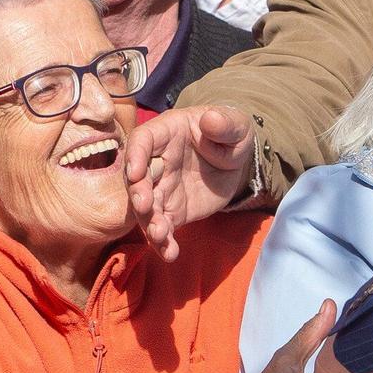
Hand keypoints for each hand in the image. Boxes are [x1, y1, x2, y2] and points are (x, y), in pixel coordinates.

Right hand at [123, 105, 254, 260]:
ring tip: (160, 234)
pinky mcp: (173, 211)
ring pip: (147, 207)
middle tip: (144, 206)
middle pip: (138, 178)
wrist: (237, 162)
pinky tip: (170, 253)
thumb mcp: (235, 125)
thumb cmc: (230, 135)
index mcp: (166, 133)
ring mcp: (163, 188)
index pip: (143, 140)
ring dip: (149, 221)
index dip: (135, 155)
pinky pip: (163, 227)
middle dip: (138, 192)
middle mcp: (157, 162)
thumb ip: (224, 123)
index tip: (135, 172)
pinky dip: (164, 242)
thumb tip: (211, 118)